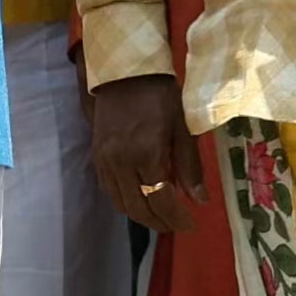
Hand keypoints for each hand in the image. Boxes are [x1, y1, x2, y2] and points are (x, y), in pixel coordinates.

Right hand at [86, 73, 201, 230]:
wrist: (124, 70)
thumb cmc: (159, 94)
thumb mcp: (181, 127)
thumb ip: (189, 166)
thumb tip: (200, 200)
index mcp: (147, 153)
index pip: (160, 200)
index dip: (176, 218)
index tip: (191, 225)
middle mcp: (121, 162)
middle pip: (138, 208)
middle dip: (159, 222)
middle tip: (177, 225)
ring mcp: (105, 160)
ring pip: (121, 203)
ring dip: (141, 215)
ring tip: (160, 216)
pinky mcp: (96, 155)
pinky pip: (109, 189)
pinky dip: (125, 200)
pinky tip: (139, 197)